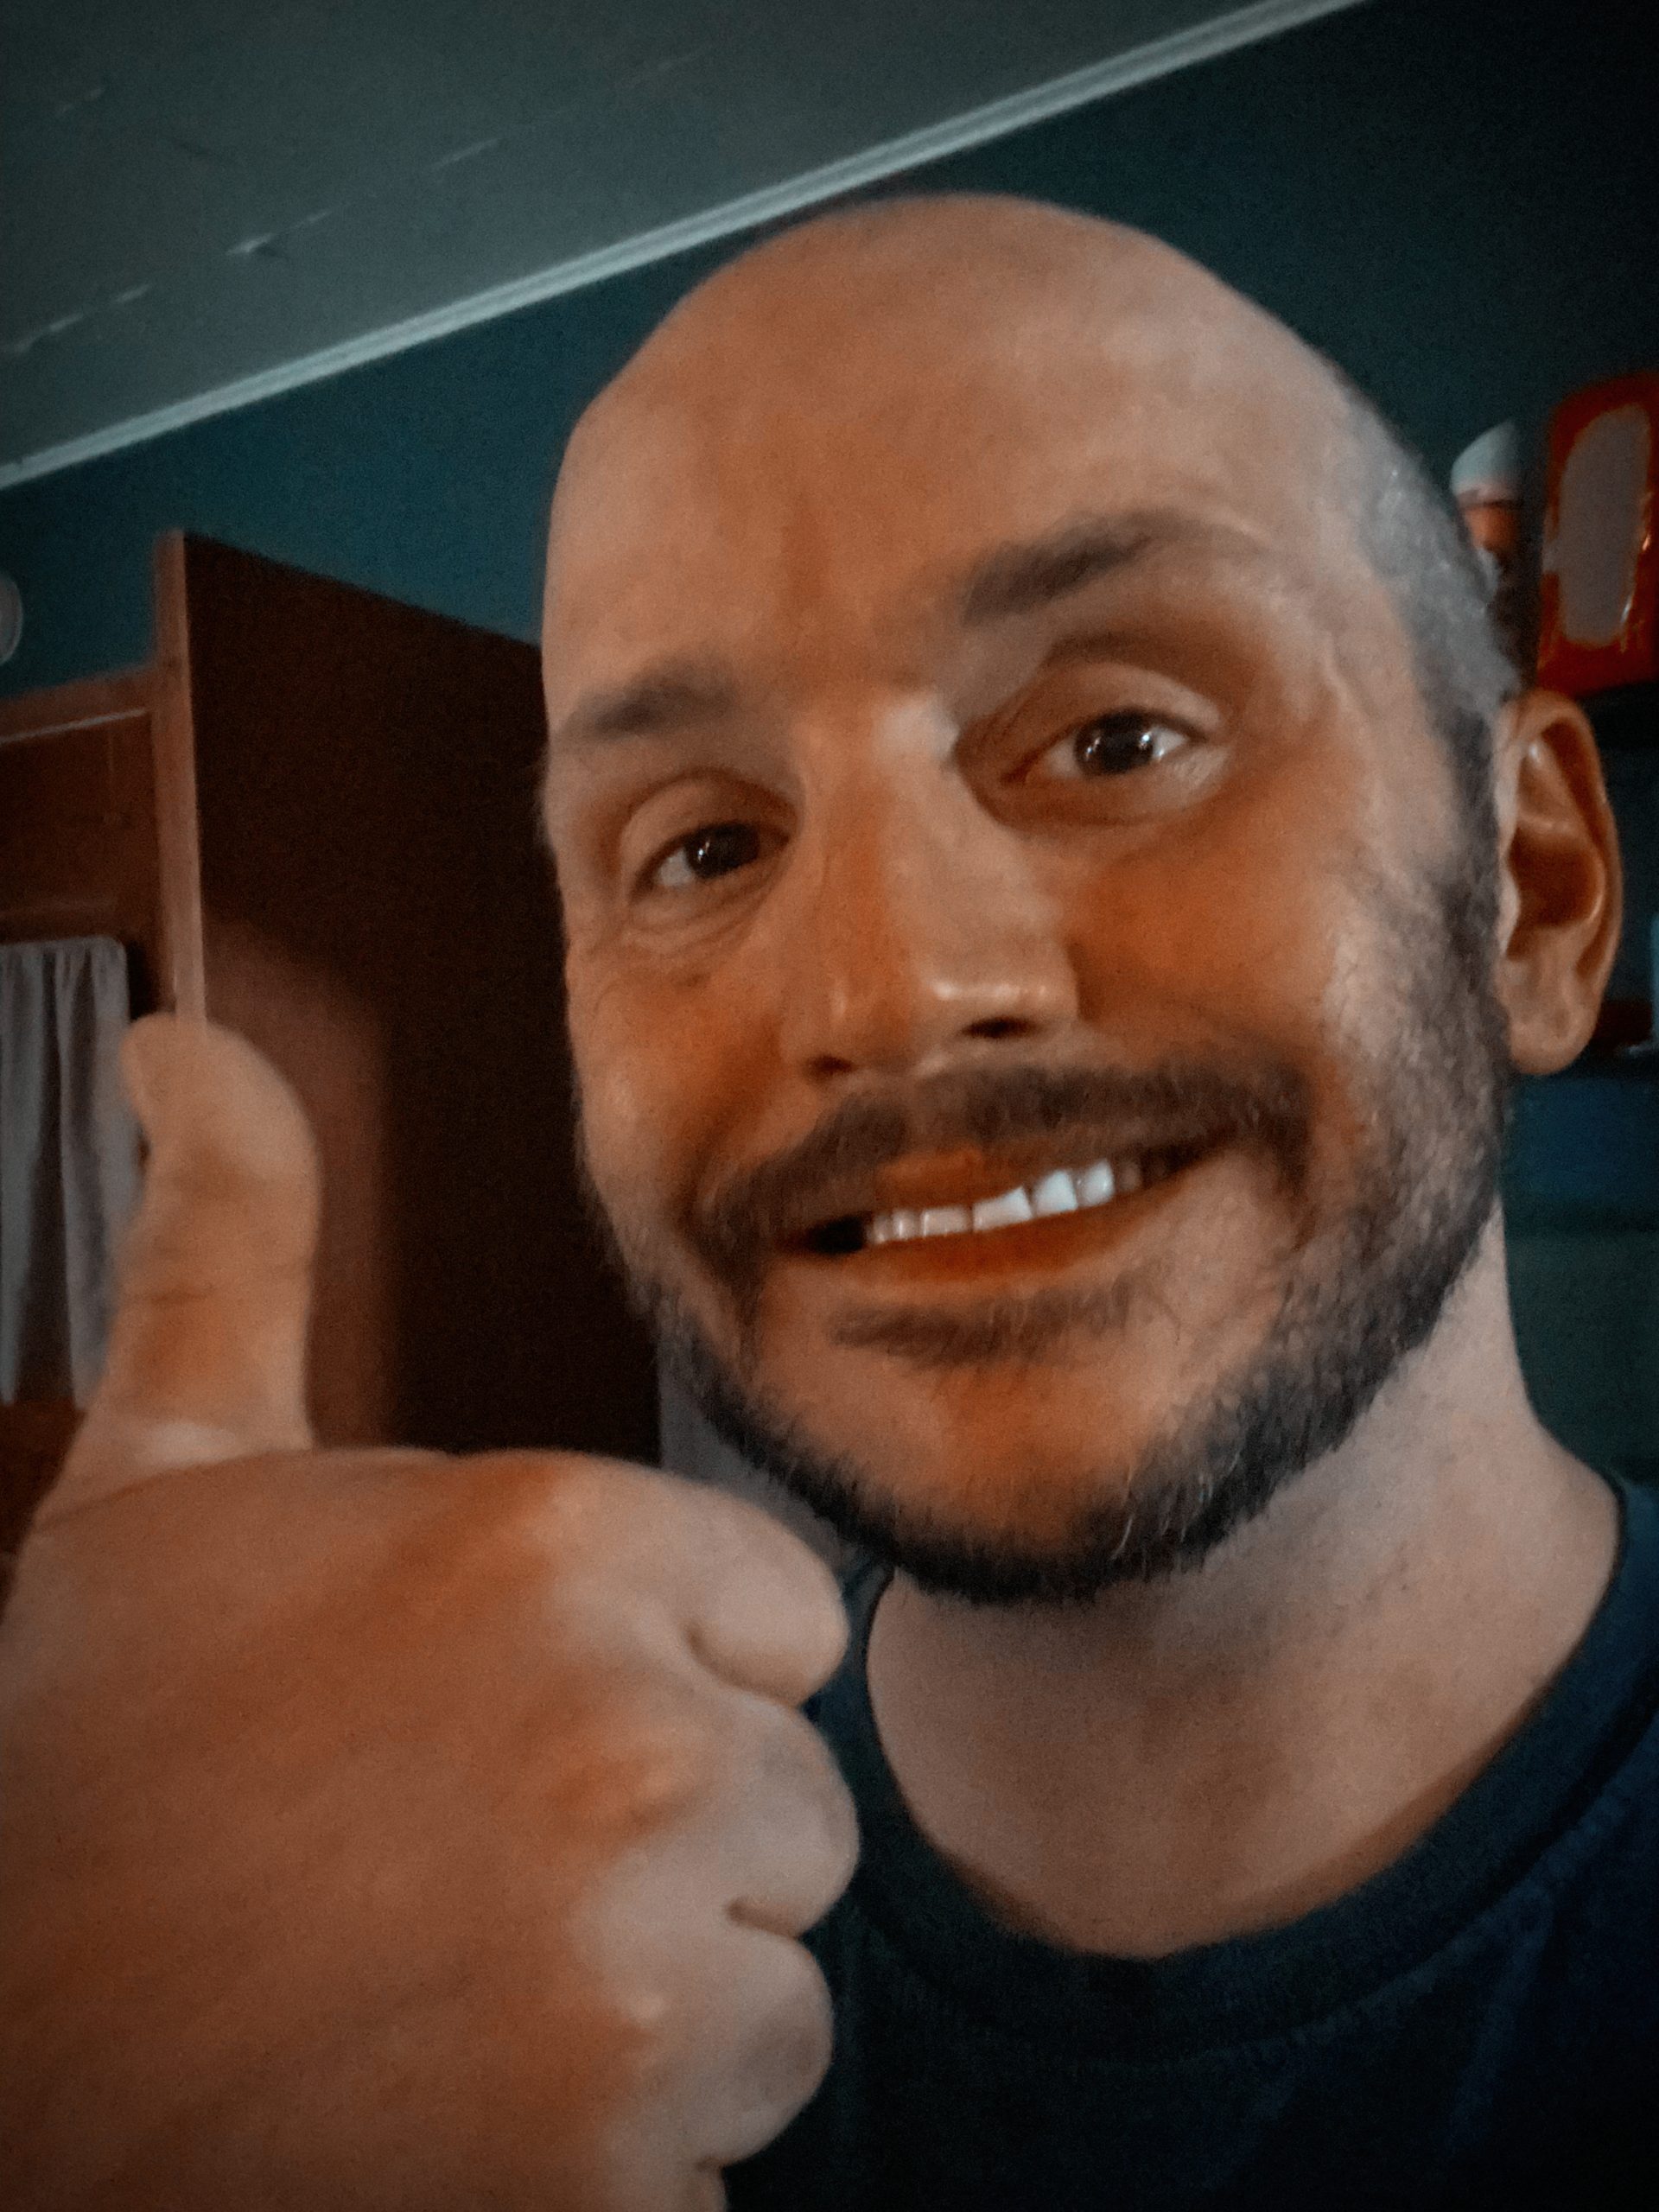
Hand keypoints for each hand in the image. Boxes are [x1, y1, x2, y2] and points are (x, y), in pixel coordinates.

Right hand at [0, 1017, 854, 2210]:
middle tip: (459, 1875)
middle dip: (664, 1850)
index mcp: (553, 1544)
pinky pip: (723, 2159)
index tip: (508, 1730)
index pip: (779, 1621)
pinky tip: (455, 2116)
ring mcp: (626, 1966)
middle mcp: (619, 1732)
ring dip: (647, 2015)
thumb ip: (226, 1249)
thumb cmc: (89, 1774)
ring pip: (777, 1989)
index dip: (663, 1679)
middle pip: (791, 1806)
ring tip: (452, 1997)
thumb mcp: (162, 1483)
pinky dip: (619, 2168)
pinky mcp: (611, 2174)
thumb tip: (183, 1054)